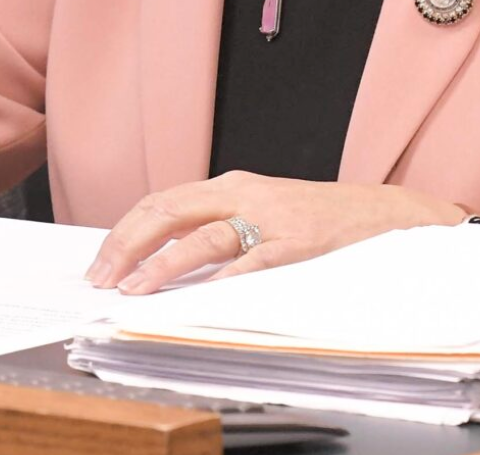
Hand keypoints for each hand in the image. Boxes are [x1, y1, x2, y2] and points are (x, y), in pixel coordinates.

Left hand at [85, 171, 465, 294]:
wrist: (379, 212)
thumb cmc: (314, 218)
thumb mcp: (257, 213)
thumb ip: (215, 228)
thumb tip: (159, 258)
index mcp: (229, 185)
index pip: (161, 202)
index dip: (125, 231)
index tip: (100, 263)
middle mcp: (243, 193)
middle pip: (171, 210)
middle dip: (129, 244)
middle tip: (102, 277)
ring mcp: (271, 217)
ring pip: (206, 235)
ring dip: (165, 263)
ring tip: (135, 288)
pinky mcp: (299, 242)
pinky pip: (257, 259)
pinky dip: (228, 275)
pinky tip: (204, 293)